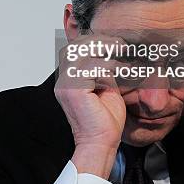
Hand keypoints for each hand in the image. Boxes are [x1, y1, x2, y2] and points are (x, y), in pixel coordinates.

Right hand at [54, 34, 125, 177]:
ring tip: (120, 48)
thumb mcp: (105, 87)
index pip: (73, 50)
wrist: (101, 143)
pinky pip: (90, 67)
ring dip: (102, 47)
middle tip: (118, 43)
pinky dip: (107, 64)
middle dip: (97, 40)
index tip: (113, 40)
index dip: (92, 41)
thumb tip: (110, 57)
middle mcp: (63, 81)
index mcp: (67, 81)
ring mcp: (66, 85)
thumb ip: (103, 72)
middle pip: (74, 47)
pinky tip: (120, 67)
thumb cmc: (104, 122)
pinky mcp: (74, 90)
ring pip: (80, 52)